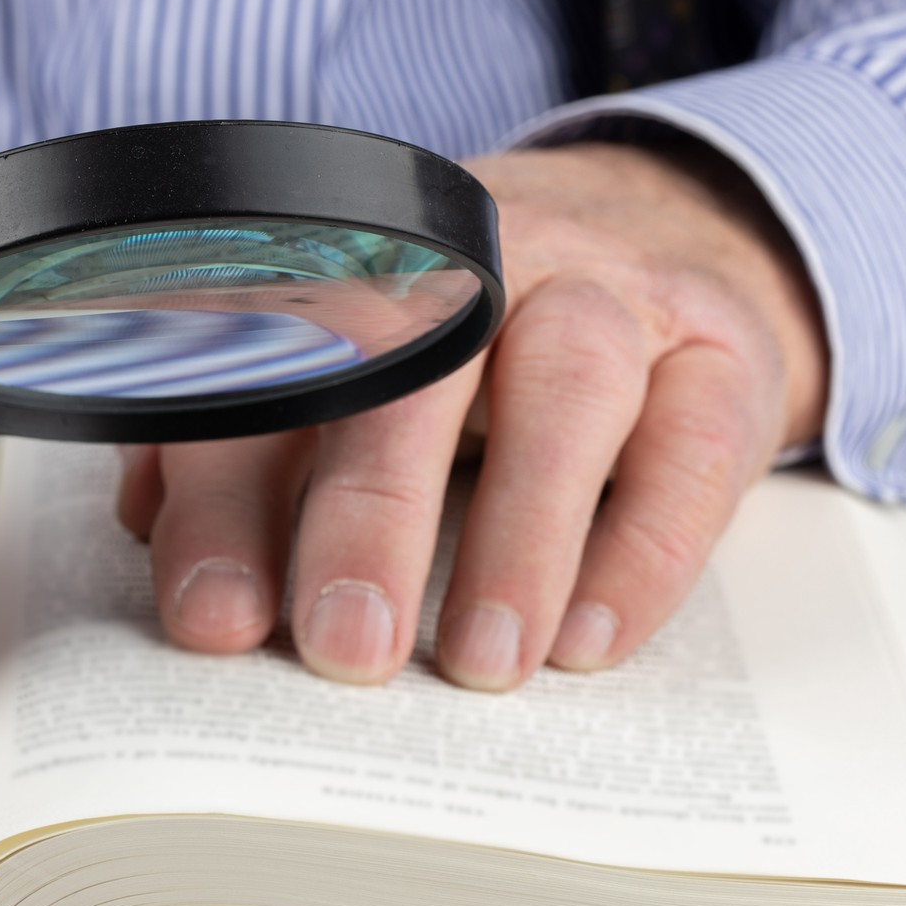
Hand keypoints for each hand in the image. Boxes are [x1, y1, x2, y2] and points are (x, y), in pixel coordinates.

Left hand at [116, 141, 827, 688]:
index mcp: (362, 265)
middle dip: (373, 513)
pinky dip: (644, 549)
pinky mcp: (720, 353)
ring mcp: (613, 296)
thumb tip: (184, 577)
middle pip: (421, 366)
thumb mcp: (340, 386)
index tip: (214, 620)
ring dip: (522, 533)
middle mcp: (488, 261)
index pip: (272, 370)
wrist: (648, 240)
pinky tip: (586, 641)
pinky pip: (697, 443)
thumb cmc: (459, 348)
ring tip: (481, 664)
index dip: (231, 494)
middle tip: (348, 650)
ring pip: (570, 387)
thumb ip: (240, 465)